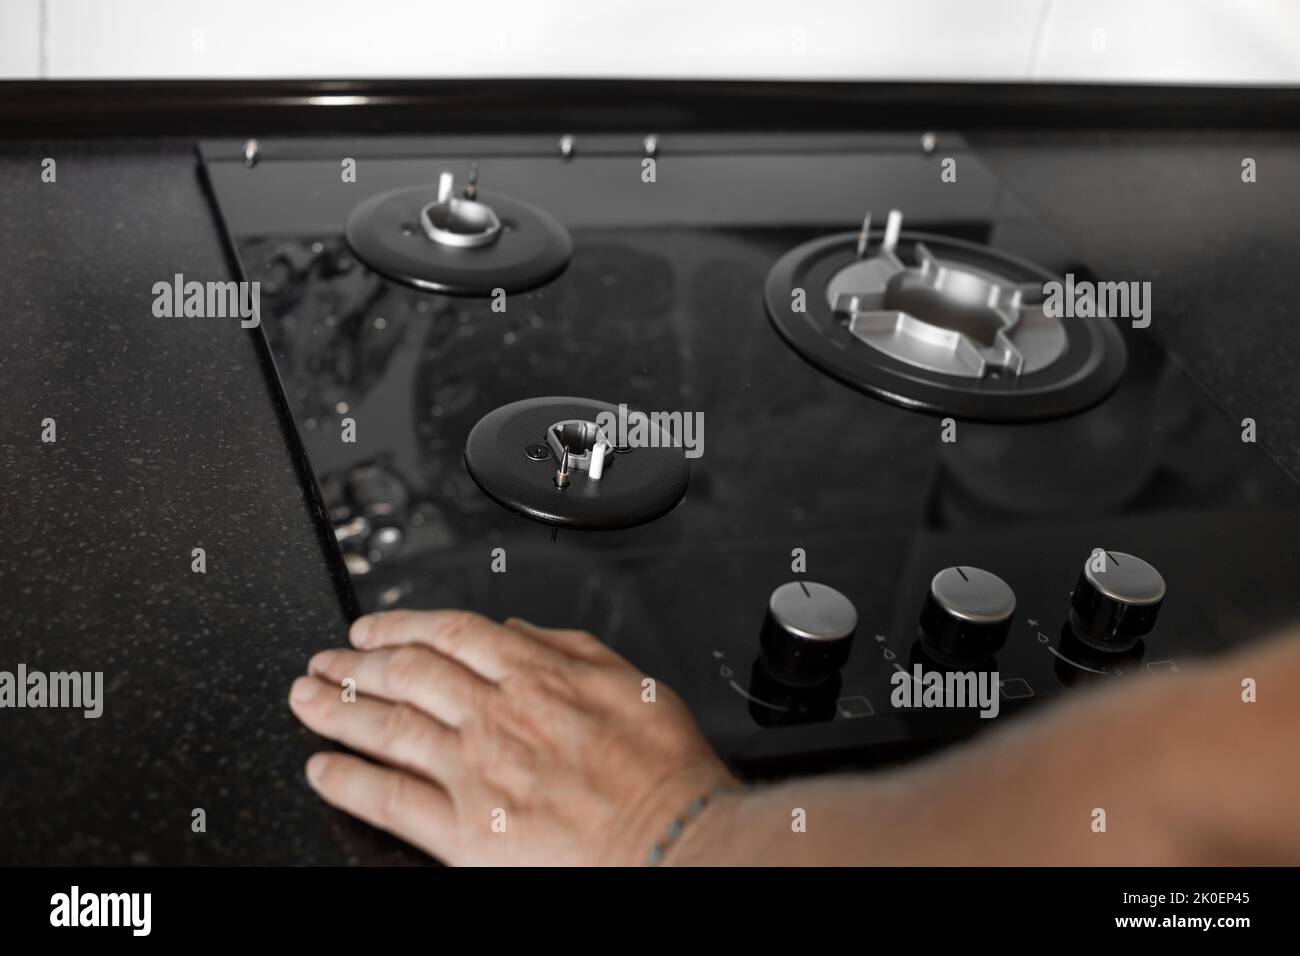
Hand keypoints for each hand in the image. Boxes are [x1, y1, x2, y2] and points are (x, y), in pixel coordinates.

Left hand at [289, 610, 735, 864]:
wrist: (674, 841)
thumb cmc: (662, 771)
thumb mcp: (630, 681)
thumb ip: (568, 647)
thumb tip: (516, 630)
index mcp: (535, 675)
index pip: (448, 634)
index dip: (398, 625)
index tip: (370, 627)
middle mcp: (496, 716)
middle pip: (406, 674)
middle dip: (355, 662)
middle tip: (324, 659)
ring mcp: (474, 771)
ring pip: (388, 727)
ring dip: (337, 708)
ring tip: (305, 699)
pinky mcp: (465, 830)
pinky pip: (390, 798)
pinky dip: (349, 780)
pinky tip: (322, 771)